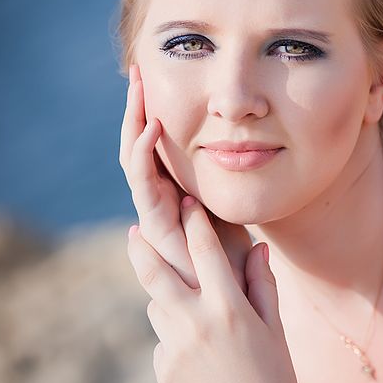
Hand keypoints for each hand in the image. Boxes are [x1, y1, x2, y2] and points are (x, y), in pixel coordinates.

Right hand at [119, 64, 251, 292]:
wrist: (237, 314)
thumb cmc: (241, 271)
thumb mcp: (239, 221)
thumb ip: (233, 194)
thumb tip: (248, 155)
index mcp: (176, 199)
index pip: (156, 150)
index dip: (152, 114)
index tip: (156, 77)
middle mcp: (160, 206)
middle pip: (139, 150)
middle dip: (136, 109)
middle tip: (137, 69)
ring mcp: (157, 218)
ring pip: (135, 164)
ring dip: (134, 123)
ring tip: (138, 87)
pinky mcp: (160, 233)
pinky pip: (146, 189)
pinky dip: (145, 156)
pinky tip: (153, 126)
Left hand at [126, 195, 321, 382]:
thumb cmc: (277, 376)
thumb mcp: (275, 327)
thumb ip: (262, 284)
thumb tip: (255, 248)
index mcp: (230, 308)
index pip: (205, 251)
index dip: (195, 222)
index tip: (187, 202)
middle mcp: (196, 324)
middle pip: (155, 272)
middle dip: (142, 247)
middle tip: (134, 230)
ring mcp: (174, 349)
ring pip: (158, 307)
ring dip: (168, 299)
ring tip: (193, 310)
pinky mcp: (162, 370)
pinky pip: (163, 340)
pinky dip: (177, 337)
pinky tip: (203, 356)